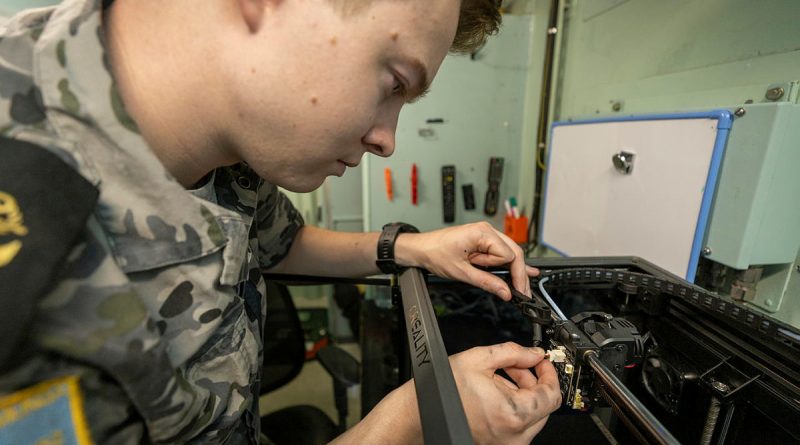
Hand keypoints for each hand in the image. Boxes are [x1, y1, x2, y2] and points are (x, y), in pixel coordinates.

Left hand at [395, 222, 538, 299]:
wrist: (420, 249)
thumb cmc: (435, 254)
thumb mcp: (462, 272)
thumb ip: (486, 282)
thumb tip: (505, 292)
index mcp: (482, 233)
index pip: (508, 255)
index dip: (508, 273)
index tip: (512, 289)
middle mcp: (486, 230)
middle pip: (514, 252)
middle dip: (519, 273)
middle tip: (523, 293)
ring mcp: (485, 234)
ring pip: (509, 252)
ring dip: (514, 270)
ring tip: (522, 287)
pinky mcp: (482, 240)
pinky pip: (501, 251)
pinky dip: (510, 263)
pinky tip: (527, 270)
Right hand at [410, 342, 560, 444]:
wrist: (421, 413)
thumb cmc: (443, 390)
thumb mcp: (479, 359)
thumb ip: (513, 353)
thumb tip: (533, 353)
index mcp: (513, 413)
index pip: (552, 394)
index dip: (550, 373)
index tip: (542, 361)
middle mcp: (515, 434)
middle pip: (543, 405)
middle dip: (533, 380)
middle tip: (518, 364)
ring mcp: (508, 443)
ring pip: (532, 415)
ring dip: (523, 393)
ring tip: (501, 377)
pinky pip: (519, 424)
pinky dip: (514, 406)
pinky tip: (496, 392)